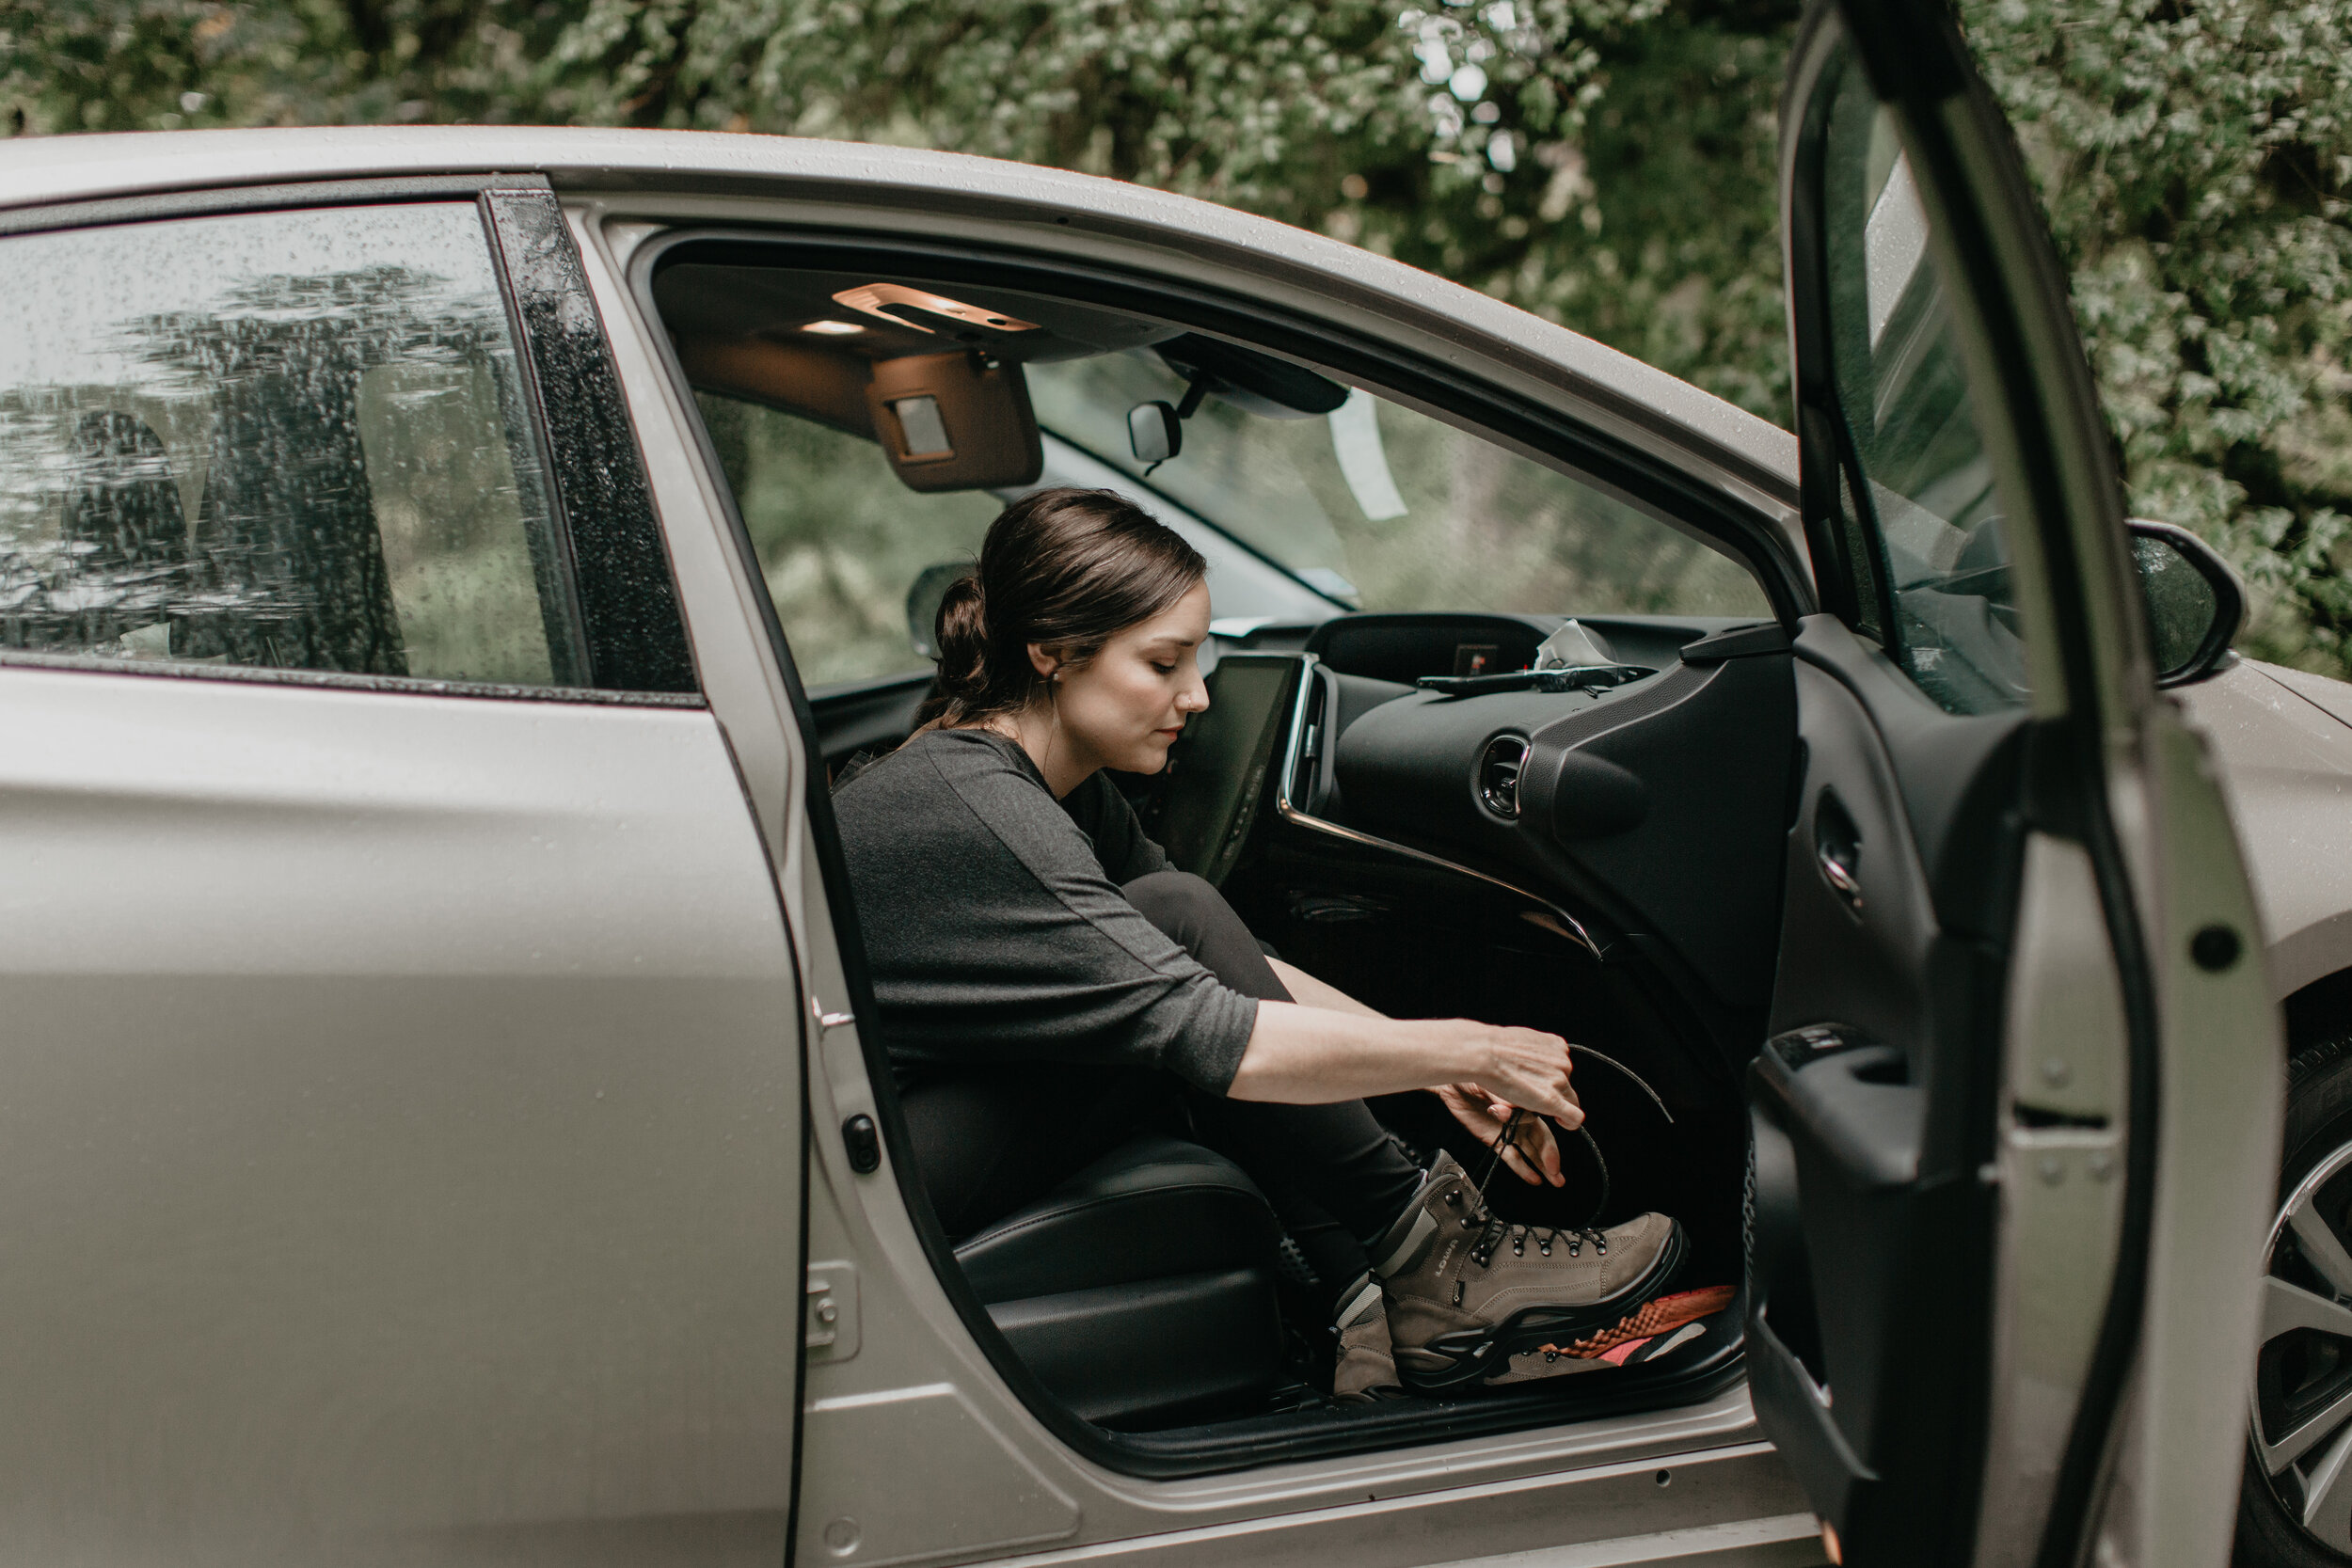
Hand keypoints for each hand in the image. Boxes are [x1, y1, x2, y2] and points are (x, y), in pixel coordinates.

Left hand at [1431, 1083, 1564, 1185]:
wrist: (1452, 1084)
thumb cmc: (1473, 1076)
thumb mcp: (1488, 1082)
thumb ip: (1500, 1096)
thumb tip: (1510, 1107)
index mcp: (1525, 1101)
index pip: (1539, 1118)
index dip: (1535, 1123)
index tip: (1533, 1134)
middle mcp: (1520, 1118)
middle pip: (1542, 1138)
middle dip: (1551, 1155)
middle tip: (1556, 1169)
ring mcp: (1509, 1130)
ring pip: (1531, 1151)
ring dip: (1543, 1165)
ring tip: (1555, 1179)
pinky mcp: (1496, 1140)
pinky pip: (1512, 1157)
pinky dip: (1523, 1169)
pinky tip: (1534, 1178)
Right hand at [1456, 1022, 1583, 1129]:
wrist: (1484, 1053)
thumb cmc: (1493, 1045)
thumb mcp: (1522, 1038)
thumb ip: (1531, 1049)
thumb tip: (1527, 1059)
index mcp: (1557, 1045)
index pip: (1563, 1068)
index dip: (1550, 1079)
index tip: (1540, 1084)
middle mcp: (1563, 1062)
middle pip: (1566, 1085)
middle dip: (1553, 1092)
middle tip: (1529, 1094)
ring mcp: (1559, 1081)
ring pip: (1568, 1100)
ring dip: (1554, 1104)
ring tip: (1528, 1102)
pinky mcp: (1552, 1100)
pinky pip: (1574, 1116)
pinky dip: (1570, 1122)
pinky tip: (1563, 1123)